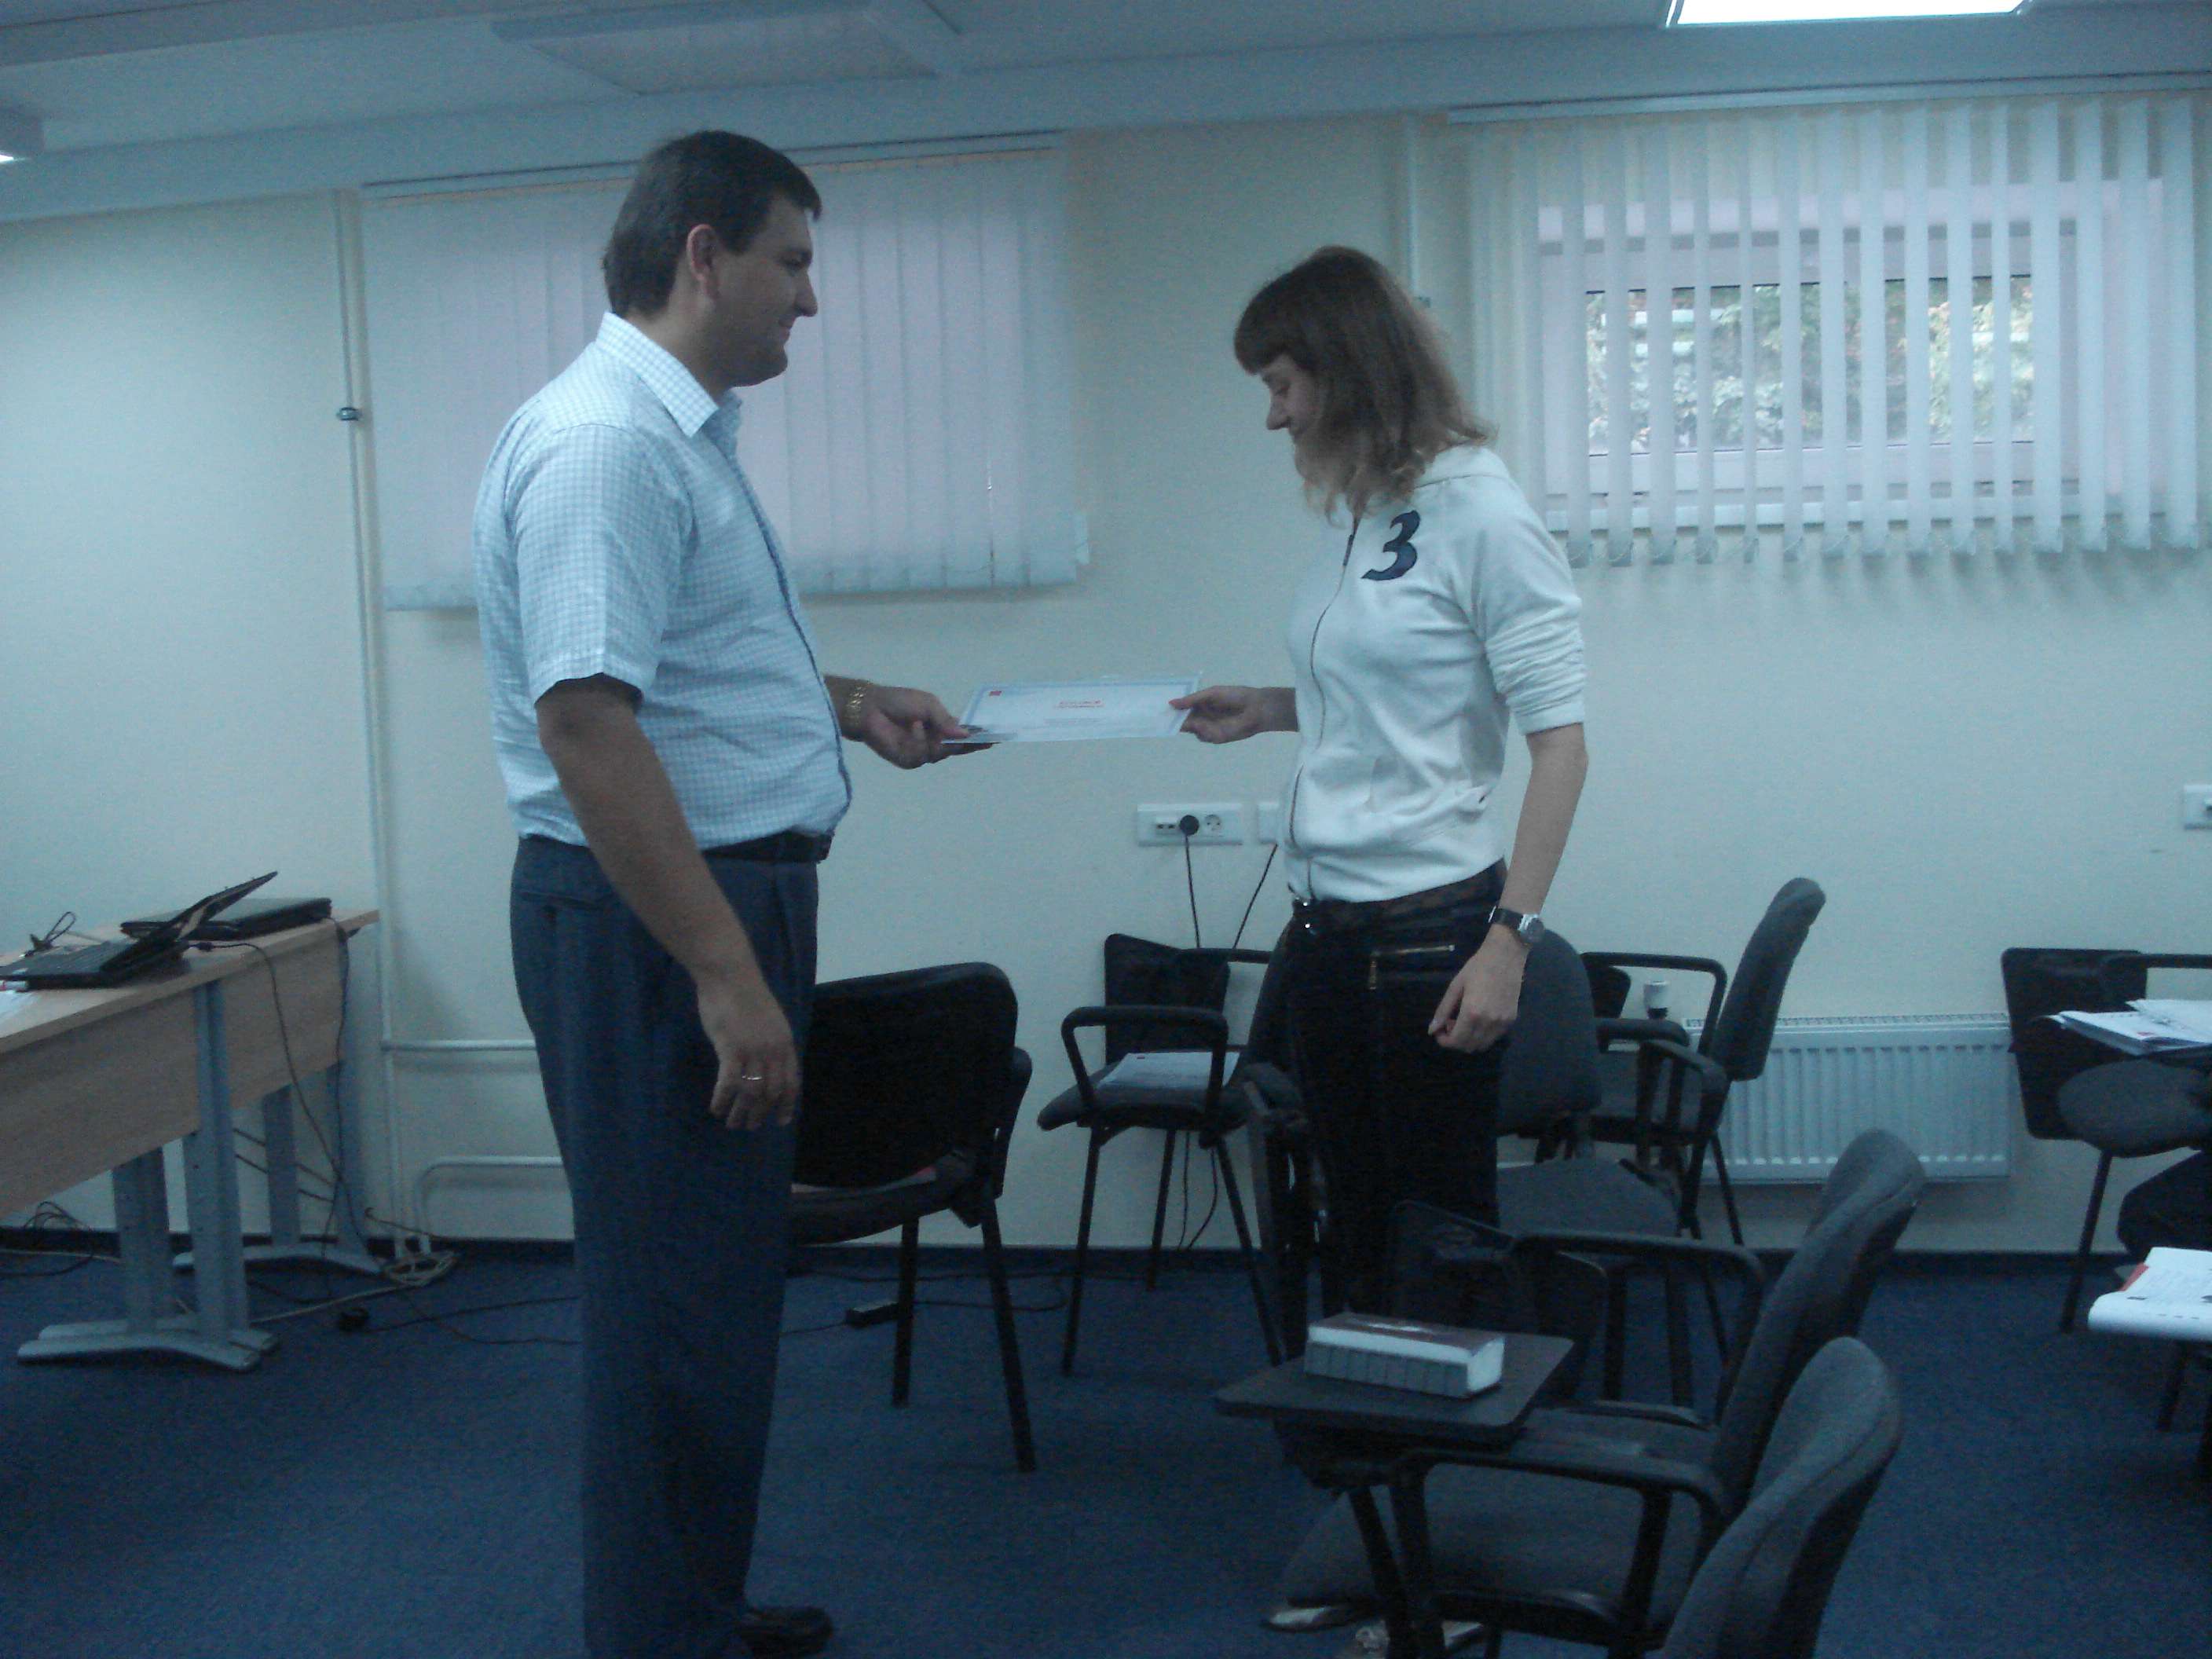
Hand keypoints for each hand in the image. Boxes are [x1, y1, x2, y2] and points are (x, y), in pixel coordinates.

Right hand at [697, 972, 799, 1128]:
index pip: (792, 1082)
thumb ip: (772, 1041)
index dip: (787, 1104)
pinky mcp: (731, 1049)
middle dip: (761, 1113)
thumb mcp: (770, 1020)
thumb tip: (768, 1062)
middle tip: (750, 1126)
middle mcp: (773, 1050)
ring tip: (732, 1123)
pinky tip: (716, 1108)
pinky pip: (730, 1083)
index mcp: (785, 1043)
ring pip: (752, 1092)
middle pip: (772, 1092)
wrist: (730, 975)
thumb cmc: (745, 994)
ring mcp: (753, 1050)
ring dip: (742, 1112)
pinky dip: (722, 1099)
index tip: (781, 1121)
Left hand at [853, 684, 973, 767]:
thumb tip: (965, 735)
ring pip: (939, 755)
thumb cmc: (899, 701)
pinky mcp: (907, 760)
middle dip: (964, 746)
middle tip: (973, 741)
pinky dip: (918, 741)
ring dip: (933, 741)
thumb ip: (945, 720)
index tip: (993, 740)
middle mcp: (932, 742)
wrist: (870, 708)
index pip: (962, 737)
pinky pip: (921, 757)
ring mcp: (920, 753)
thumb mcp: (928, 704)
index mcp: (940, 727)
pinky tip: (912, 728)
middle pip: (955, 750)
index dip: (977, 739)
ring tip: (923, 725)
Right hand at [1170, 684, 1277, 744]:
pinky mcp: (1216, 738)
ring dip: (1187, 726)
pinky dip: (1202, 731)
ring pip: (1192, 730)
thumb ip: (1191, 699)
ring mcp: (1208, 729)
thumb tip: (1171, 703)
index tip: (1159, 710)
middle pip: (1183, 722)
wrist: (1255, 708)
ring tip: (1181, 719)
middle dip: (1173, 722)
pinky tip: (1203, 724)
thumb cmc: (1235, 696)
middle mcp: (1202, 718)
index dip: (1172, 711)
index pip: (1182, 710)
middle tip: (1160, 720)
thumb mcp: (1211, 694)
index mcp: (1200, 706)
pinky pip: (1203, 736)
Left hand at [1429, 932, 1525, 1051]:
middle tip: (1450, 1024)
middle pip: (1468, 1046)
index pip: (1456, 1041)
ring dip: (1469, 1040)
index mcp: (1472, 1013)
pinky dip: (1483, 1035)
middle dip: (1455, 1041)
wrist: (1506, 956)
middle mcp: (1488, 1022)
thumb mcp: (1455, 986)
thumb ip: (1443, 1010)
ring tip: (1464, 1023)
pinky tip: (1478, 1020)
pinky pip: (1494, 1038)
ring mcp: (1502, 1023)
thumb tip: (1431, 1030)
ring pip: (1482, 1045)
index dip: (1444, 1041)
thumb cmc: (1477, 967)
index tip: (1439, 1032)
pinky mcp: (1511, 1020)